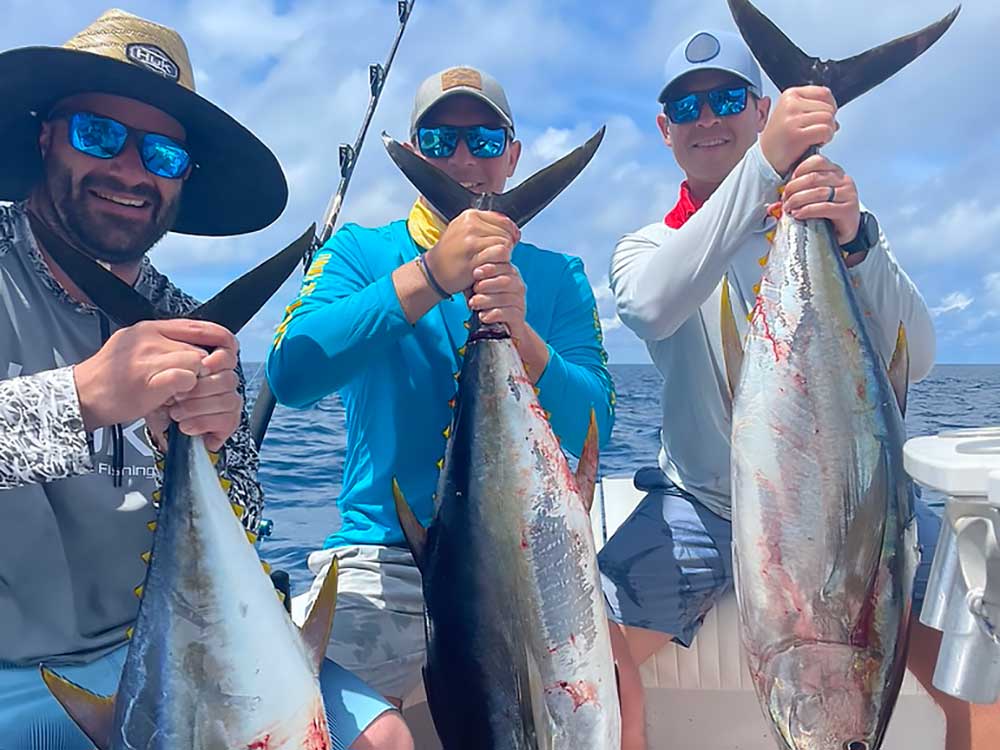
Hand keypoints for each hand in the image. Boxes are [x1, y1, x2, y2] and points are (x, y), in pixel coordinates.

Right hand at [74, 319, 237, 439]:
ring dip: (194, 381)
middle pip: (200, 348)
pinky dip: (186, 389)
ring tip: (179, 393)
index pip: (197, 325)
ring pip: (195, 362)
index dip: (219, 337)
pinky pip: (185, 378)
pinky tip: (174, 398)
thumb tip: (202, 349)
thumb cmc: (112, 377)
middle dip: (204, 368)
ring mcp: (148, 357)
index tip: (230, 348)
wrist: (82, 395)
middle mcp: (149, 337)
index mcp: (149, 328)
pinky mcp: (148, 379)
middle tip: (193, 384)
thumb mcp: (138, 348)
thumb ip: (167, 344)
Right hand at [424, 209, 519, 294]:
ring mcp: (471, 242)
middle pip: (505, 233)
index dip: (511, 232)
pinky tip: (492, 266)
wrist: (434, 271)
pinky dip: (501, 262)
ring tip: (493, 261)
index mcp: (469, 216)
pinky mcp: (474, 258)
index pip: (503, 220)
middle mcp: (470, 226)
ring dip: (504, 256)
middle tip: (496, 256)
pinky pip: (500, 255)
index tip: (510, 241)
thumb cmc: (451, 253)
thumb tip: (511, 227)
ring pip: (505, 243)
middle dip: (507, 245)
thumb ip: (486, 225)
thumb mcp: (463, 230)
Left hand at [470, 261, 550, 380]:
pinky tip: (483, 316)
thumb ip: (477, 278)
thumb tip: (465, 269)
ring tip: (474, 304)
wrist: (503, 329)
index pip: (504, 266)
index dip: (490, 268)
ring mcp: (520, 302)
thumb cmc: (489, 306)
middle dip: (488, 284)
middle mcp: (518, 287)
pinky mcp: (519, 318)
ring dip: (488, 300)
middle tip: (474, 289)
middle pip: (506, 281)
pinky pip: (509, 313)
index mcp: (510, 275)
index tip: (476, 273)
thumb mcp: (481, 289)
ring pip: (507, 298)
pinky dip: (494, 314)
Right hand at [760, 86, 838, 175]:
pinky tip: (815, 143)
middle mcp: (790, 104)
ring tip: (814, 138)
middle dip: (828, 121)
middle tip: (815, 132)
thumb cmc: (782, 138)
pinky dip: (825, 139)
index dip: (829, 107)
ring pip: (829, 119)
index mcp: (790, 95)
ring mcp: (792, 119)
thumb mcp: (792, 113)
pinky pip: (825, 131)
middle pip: (829, 107)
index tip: (820, 119)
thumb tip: (834, 111)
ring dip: (828, 131)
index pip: (824, 93)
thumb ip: (811, 107)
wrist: (766, 158)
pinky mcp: (797, 135)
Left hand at [781, 154, 860, 244]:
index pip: (817, 161)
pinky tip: (798, 214)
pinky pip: (823, 207)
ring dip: (797, 200)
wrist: (846, 229)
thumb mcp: (815, 196)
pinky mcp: (847, 210)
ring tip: (788, 208)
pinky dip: (806, 211)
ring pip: (817, 192)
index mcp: (835, 172)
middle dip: (793, 189)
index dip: (798, 171)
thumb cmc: (829, 211)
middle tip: (784, 200)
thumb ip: (801, 191)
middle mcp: (843, 180)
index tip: (788, 184)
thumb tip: (777, 200)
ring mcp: (847, 194)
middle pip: (813, 178)